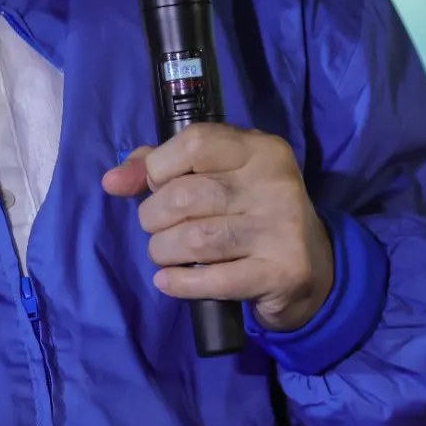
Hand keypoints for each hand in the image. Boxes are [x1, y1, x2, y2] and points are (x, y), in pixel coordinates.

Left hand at [101, 123, 333, 331]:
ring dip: (163, 250)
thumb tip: (112, 180)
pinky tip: (169, 281)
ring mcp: (282, 227)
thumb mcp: (217, 178)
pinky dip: (180, 283)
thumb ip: (163, 168)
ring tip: (163, 254)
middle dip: (154, 217)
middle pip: (186, 195)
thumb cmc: (250, 214)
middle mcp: (275, 182)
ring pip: (196, 238)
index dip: (159, 167)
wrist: (313, 270)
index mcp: (260, 149)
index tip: (154, 187)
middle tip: (156, 229)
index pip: (194, 142)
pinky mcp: (283, 271)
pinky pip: (214, 279)